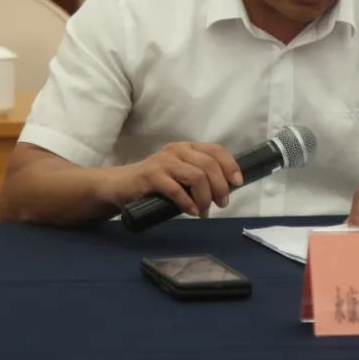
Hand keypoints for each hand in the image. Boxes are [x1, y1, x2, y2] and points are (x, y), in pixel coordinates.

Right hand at [118, 142, 242, 218]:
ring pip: (196, 176)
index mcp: (187, 147)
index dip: (230, 166)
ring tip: (205, 211)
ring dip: (206, 197)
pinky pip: (177, 190)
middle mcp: (177, 150)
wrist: (121, 185)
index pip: (216, 150)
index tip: (237, 183)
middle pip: (209, 165)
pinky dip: (188, 203)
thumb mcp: (180, 174)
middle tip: (221, 203)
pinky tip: (192, 211)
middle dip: (220, 187)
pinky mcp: (152, 176)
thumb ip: (199, 176)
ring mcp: (164, 162)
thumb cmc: (156, 183)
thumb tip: (226, 189)